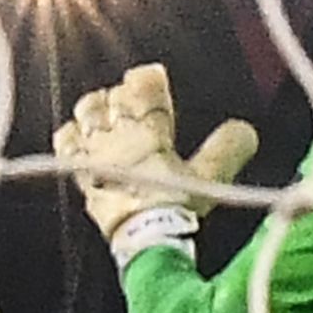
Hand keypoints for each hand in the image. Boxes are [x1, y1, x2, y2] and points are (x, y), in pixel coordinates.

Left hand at [51, 63, 258, 252]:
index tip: (152, 75)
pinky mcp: (83, 176)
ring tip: (101, 109)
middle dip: (120, 96)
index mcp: (149, 130)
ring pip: (86, 115)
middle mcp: (118, 136)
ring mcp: (96, 155)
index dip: (147, 79)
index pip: (143, 88)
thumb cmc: (175, 207)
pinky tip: (73, 134)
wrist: (143, 237)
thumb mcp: (210, 178)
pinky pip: (67, 145)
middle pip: (110, 100)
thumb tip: (245, 130)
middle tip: (129, 97)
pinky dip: (70, 135)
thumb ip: (227, 150)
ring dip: (94, 108)